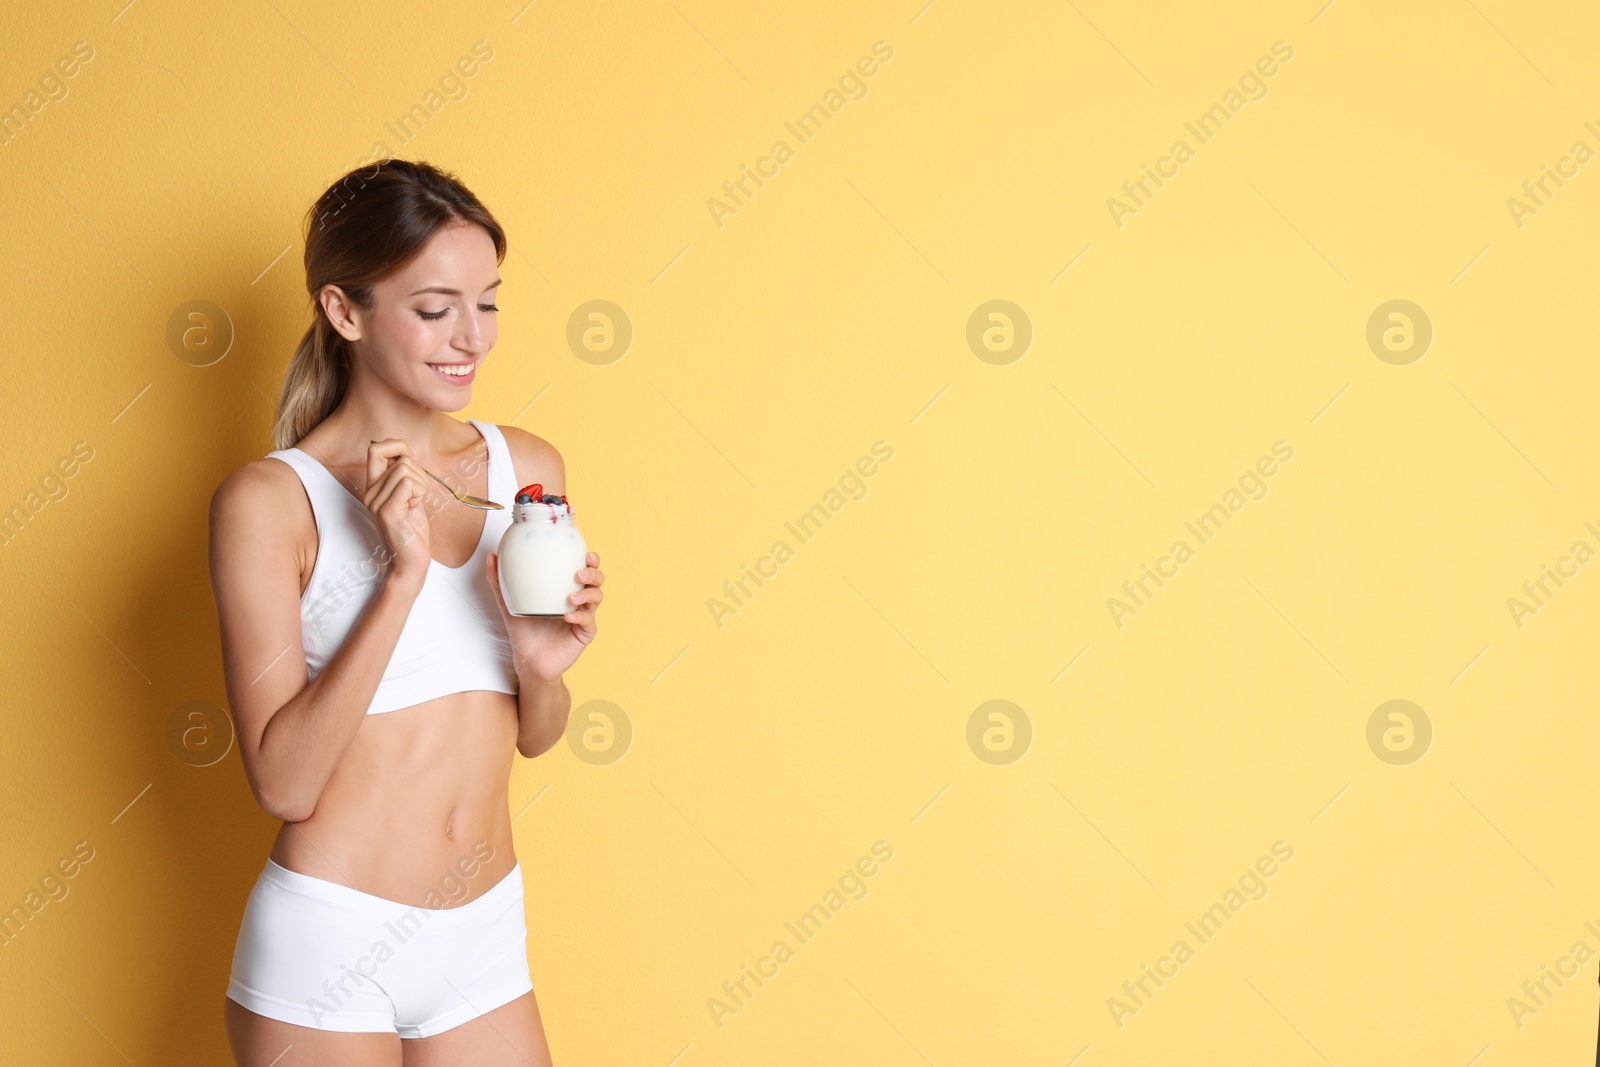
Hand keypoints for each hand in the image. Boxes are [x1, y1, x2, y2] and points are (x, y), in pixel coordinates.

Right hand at [364, 438, 433, 590]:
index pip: (375, 448)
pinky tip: (415, 507)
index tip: (411, 460)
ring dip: (421, 484)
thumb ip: (404, 475)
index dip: (397, 446)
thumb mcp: (409, 495)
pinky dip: (420, 492)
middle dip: (420, 472)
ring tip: (416, 502)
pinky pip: (408, 484)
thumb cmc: (413, 529)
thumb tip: (406, 451)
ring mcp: (377, 502)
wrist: (411, 561)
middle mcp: (370, 493)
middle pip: (400, 459)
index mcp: (373, 487)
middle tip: (419, 494)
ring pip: (405, 470)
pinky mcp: (387, 512)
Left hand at [486, 550, 603, 681]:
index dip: (590, 560)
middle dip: (593, 573)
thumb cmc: (524, 630)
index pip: (584, 569)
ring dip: (587, 594)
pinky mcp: (584, 633)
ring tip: (571, 597)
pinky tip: (567, 616)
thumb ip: (499, 582)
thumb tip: (491, 556)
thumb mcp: (509, 604)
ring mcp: (583, 616)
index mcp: (566, 589)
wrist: (529, 660)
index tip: (584, 553)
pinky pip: (588, 621)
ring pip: (597, 598)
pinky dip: (580, 616)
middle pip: (597, 580)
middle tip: (579, 573)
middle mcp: (579, 601)